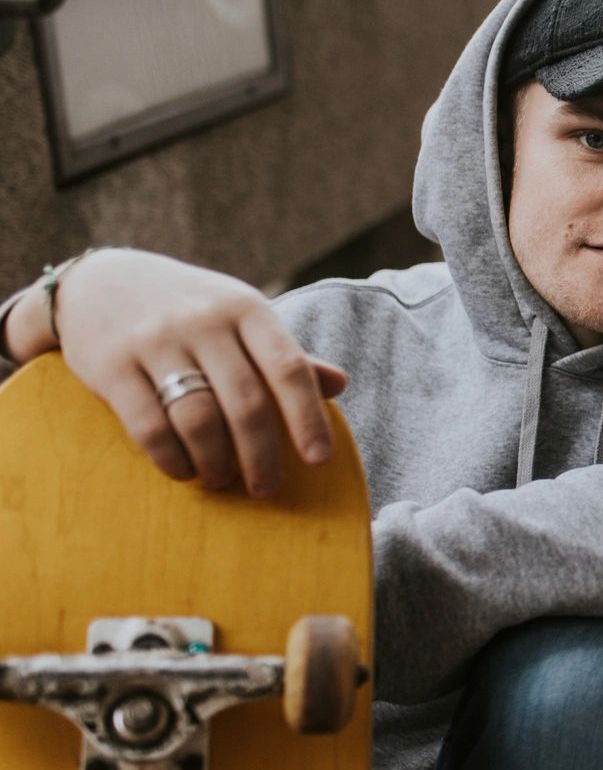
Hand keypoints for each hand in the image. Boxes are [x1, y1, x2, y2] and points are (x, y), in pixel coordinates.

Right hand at [5, 249, 346, 496]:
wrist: (97, 282)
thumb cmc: (188, 308)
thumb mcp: (238, 316)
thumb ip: (282, 354)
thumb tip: (340, 384)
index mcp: (245, 308)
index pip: (288, 368)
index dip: (307, 418)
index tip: (319, 460)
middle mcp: (204, 322)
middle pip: (246, 404)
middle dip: (261, 456)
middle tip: (267, 487)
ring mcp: (155, 342)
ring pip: (198, 420)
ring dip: (216, 462)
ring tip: (222, 479)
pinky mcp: (111, 366)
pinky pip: (149, 426)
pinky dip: (172, 458)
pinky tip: (184, 470)